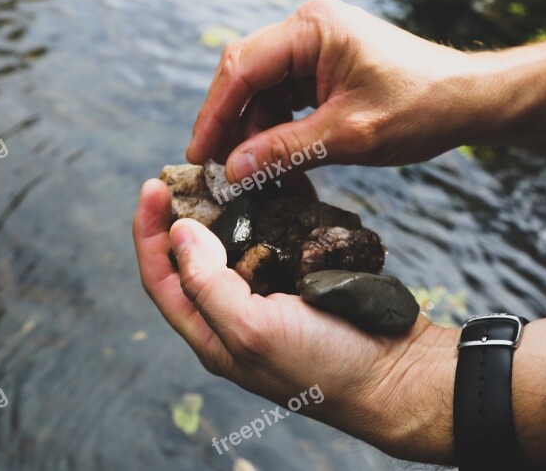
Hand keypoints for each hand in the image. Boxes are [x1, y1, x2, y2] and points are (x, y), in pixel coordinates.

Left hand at [132, 178, 459, 462]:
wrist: (396, 374)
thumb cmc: (325, 365)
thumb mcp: (253, 331)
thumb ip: (207, 284)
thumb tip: (179, 232)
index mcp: (212, 332)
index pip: (162, 278)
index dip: (149, 233)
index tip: (153, 186)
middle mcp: (234, 313)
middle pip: (193, 257)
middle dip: (184, 214)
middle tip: (191, 172)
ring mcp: (270, 294)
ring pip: (237, 242)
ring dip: (229, 207)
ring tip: (229, 172)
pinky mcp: (303, 278)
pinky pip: (278, 237)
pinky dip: (272, 209)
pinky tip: (274, 184)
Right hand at [188, 0, 545, 174]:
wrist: (470, 102)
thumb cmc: (421, 107)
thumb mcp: (349, 136)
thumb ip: (284, 150)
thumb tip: (232, 171)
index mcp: (312, 29)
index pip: (243, 68)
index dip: (215, 115)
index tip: (199, 156)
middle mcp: (308, 31)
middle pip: (247, 78)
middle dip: (231, 128)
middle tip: (219, 174)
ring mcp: (315, 50)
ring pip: (264, 95)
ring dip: (257, 138)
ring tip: (256, 182)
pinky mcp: (325, 71)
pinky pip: (286, 102)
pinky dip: (280, 135)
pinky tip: (278, 169)